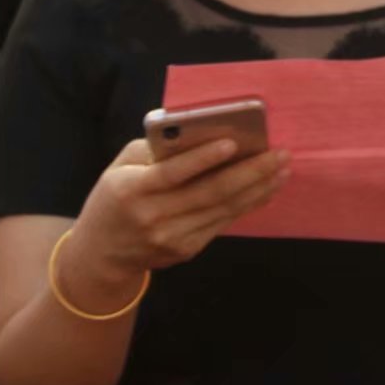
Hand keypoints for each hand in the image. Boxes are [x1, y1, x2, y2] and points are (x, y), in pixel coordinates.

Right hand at [59, 136, 289, 304]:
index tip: (232, 143)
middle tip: (279, 154)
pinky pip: (223, 222)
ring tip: (282, 168)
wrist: (102, 253)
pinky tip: (266, 189)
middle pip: (209, 193)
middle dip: (249, 172)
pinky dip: (248, 204)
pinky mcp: (187, 249)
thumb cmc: (115, 197)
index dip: (202, 158)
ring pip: (223, 209)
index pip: (172, 174)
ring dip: (258, 188)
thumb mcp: (121, 167)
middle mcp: (153, 217)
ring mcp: (172, 237)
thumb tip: (201, 132)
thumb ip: (156, 150)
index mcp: (131, 190)